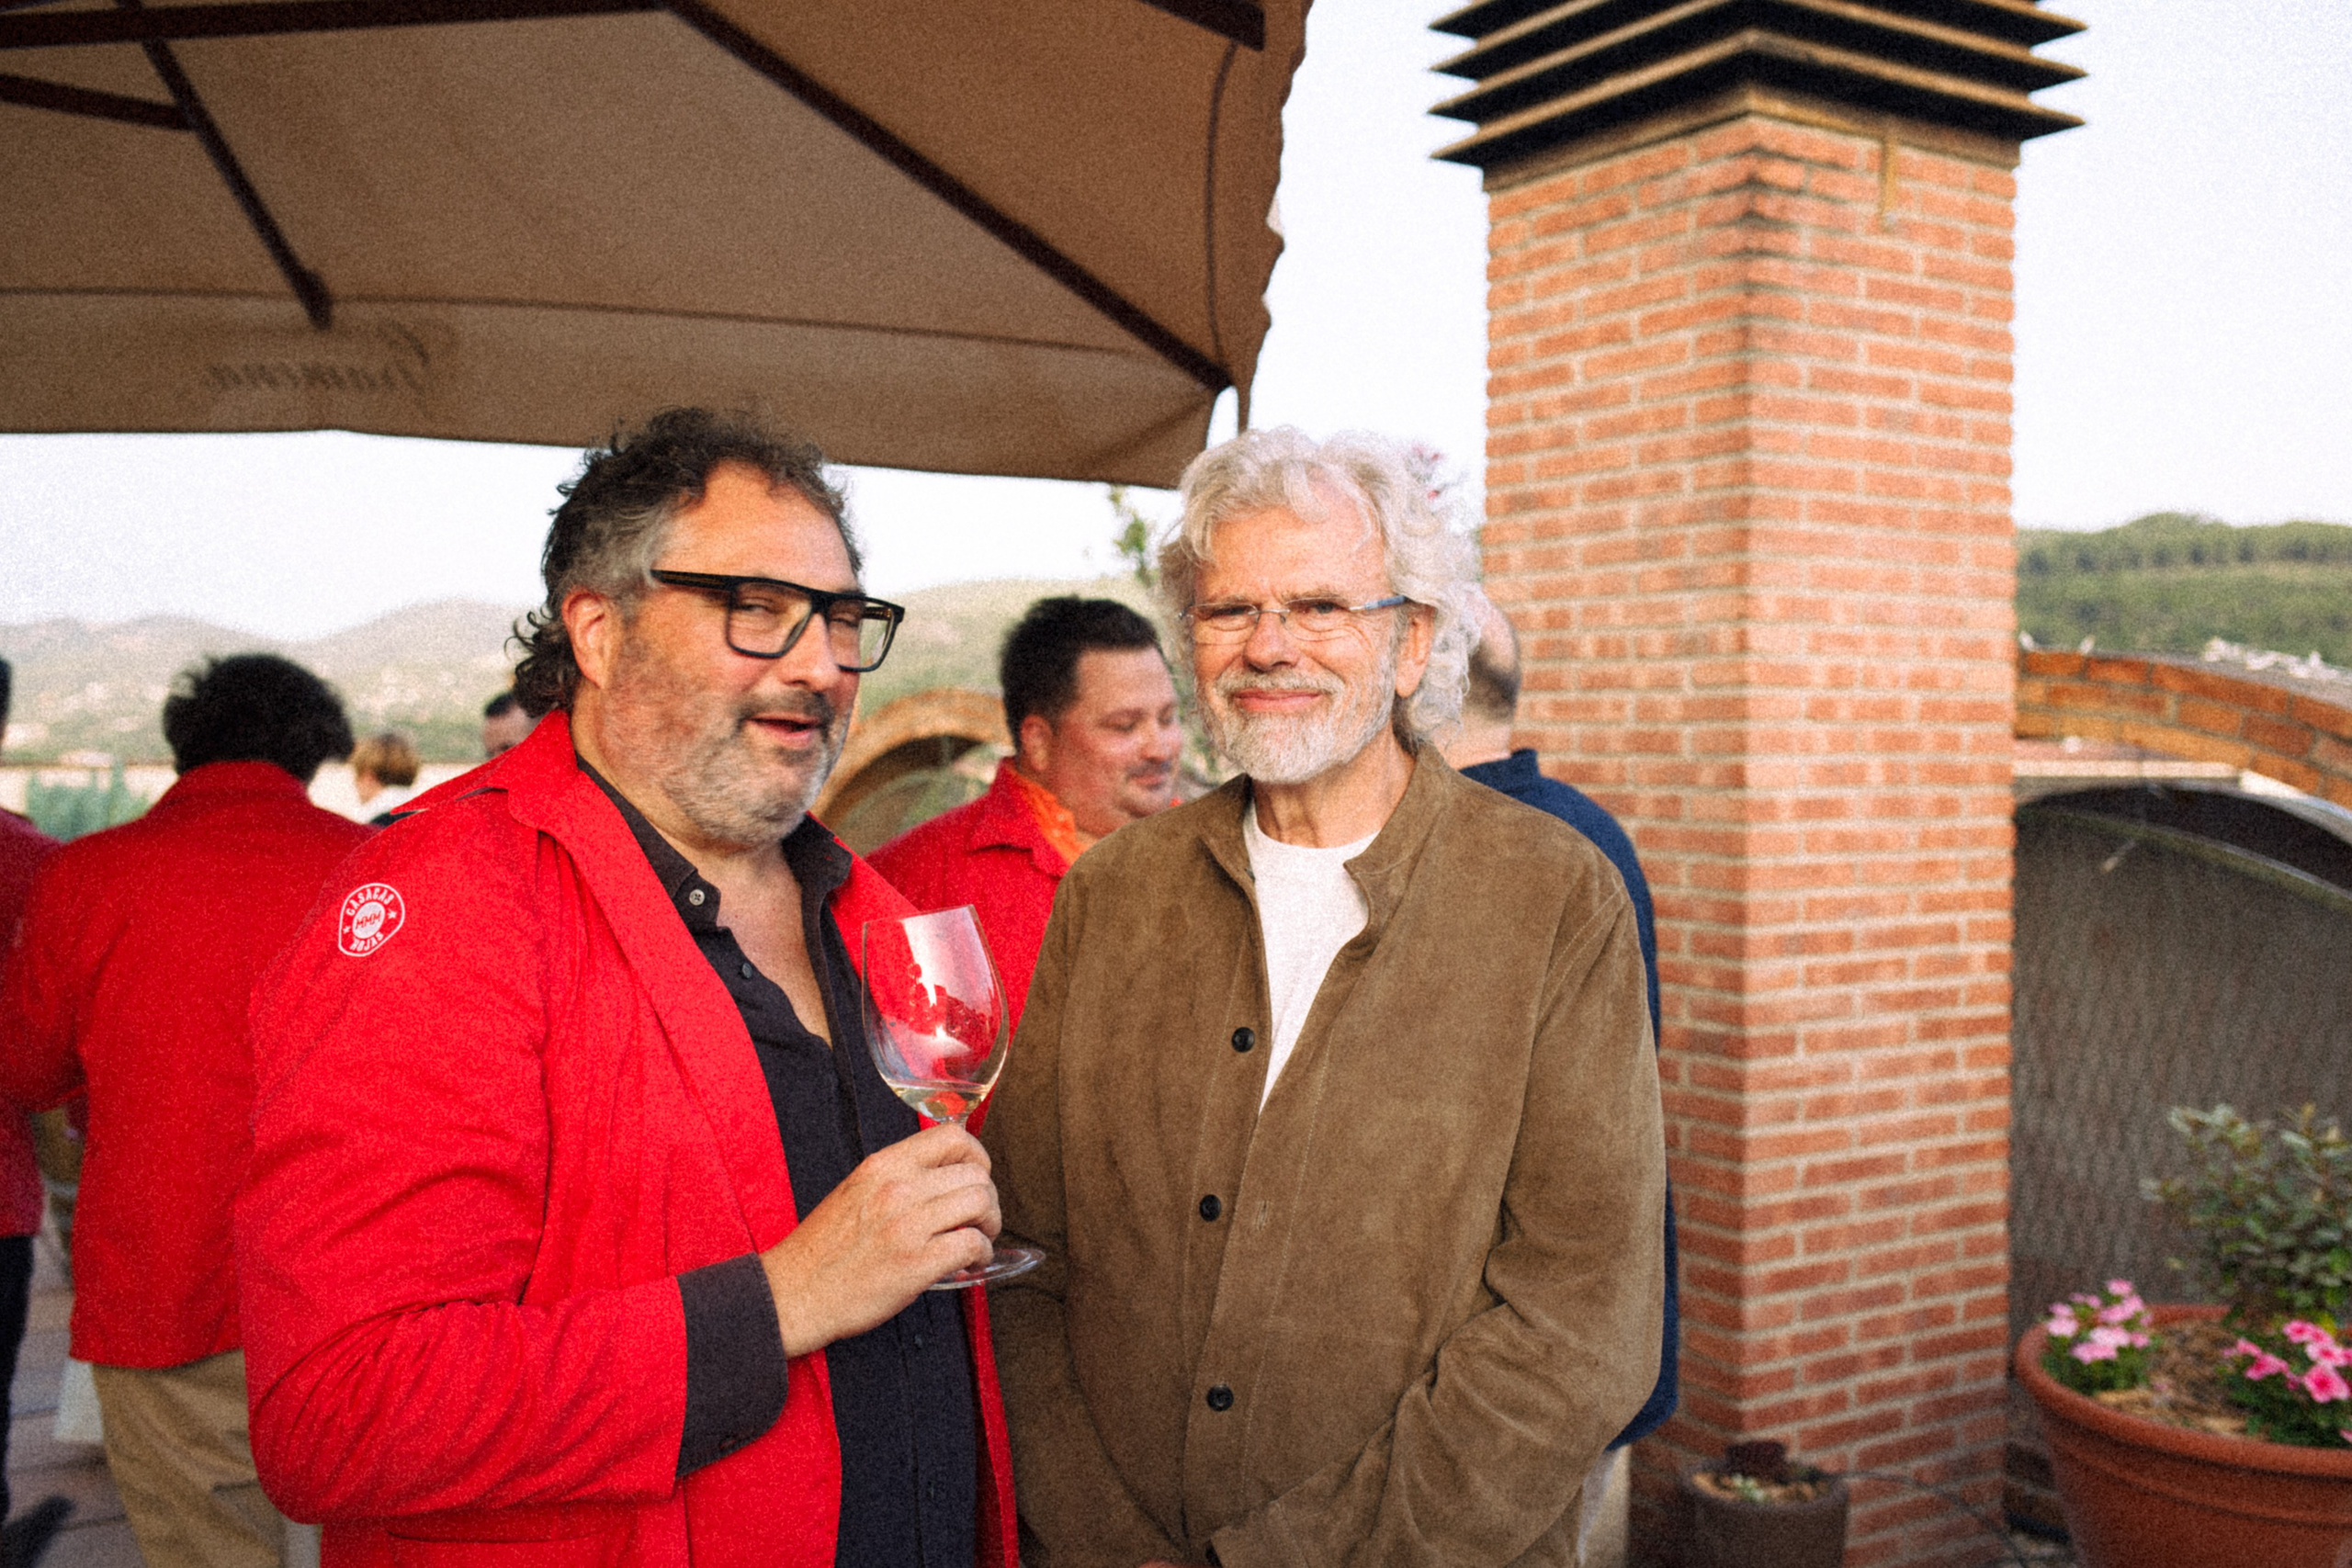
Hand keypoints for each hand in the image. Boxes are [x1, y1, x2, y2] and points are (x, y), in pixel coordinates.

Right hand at [759, 1122, 1000, 1356]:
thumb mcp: (857, 1191)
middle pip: (975, 1173)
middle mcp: (897, 1188)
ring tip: (978, 1239)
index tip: (977, 1175)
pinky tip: (970, 1263)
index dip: (977, 1155)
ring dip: (989, 1223)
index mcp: (883, 1166)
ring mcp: (907, 1225)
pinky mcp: (915, 1264)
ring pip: (980, 1203)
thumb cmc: (824, 1249)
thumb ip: (898, 1178)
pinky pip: (972, 1245)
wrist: (794, 1292)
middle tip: (981, 1217)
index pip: (952, 1136)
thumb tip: (945, 1177)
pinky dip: (981, 1254)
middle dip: (988, 1197)